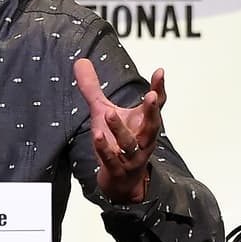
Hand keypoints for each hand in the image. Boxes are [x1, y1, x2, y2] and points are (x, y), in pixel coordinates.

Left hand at [73, 58, 164, 203]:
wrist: (122, 181)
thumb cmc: (116, 141)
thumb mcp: (103, 111)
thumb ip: (92, 88)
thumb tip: (80, 61)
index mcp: (143, 123)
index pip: (156, 105)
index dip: (159, 89)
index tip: (160, 71)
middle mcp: (142, 139)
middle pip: (152, 125)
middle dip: (152, 110)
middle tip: (152, 95)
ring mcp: (132, 156)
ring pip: (130, 143)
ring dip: (120, 129)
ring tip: (109, 113)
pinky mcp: (118, 169)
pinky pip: (112, 159)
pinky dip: (106, 148)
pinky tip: (98, 136)